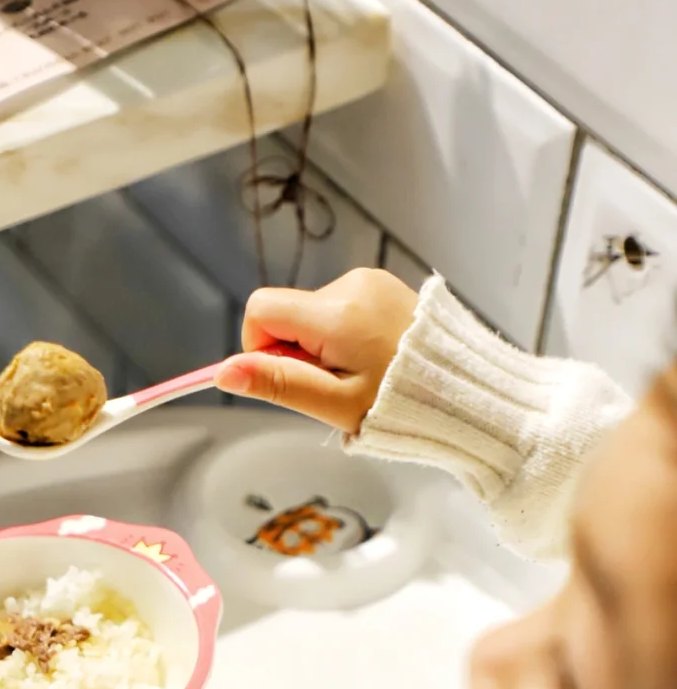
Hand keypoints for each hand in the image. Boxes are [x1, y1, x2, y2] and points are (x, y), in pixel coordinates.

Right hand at [215, 268, 418, 432]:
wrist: (464, 392)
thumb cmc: (399, 406)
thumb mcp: (332, 404)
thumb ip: (277, 384)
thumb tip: (224, 372)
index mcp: (335, 313)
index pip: (261, 309)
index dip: (260, 347)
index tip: (292, 377)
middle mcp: (351, 286)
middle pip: (288, 313)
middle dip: (297, 352)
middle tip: (336, 386)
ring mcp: (370, 282)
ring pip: (314, 314)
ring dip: (323, 346)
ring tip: (361, 375)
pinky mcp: (383, 286)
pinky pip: (342, 309)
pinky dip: (345, 336)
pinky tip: (373, 358)